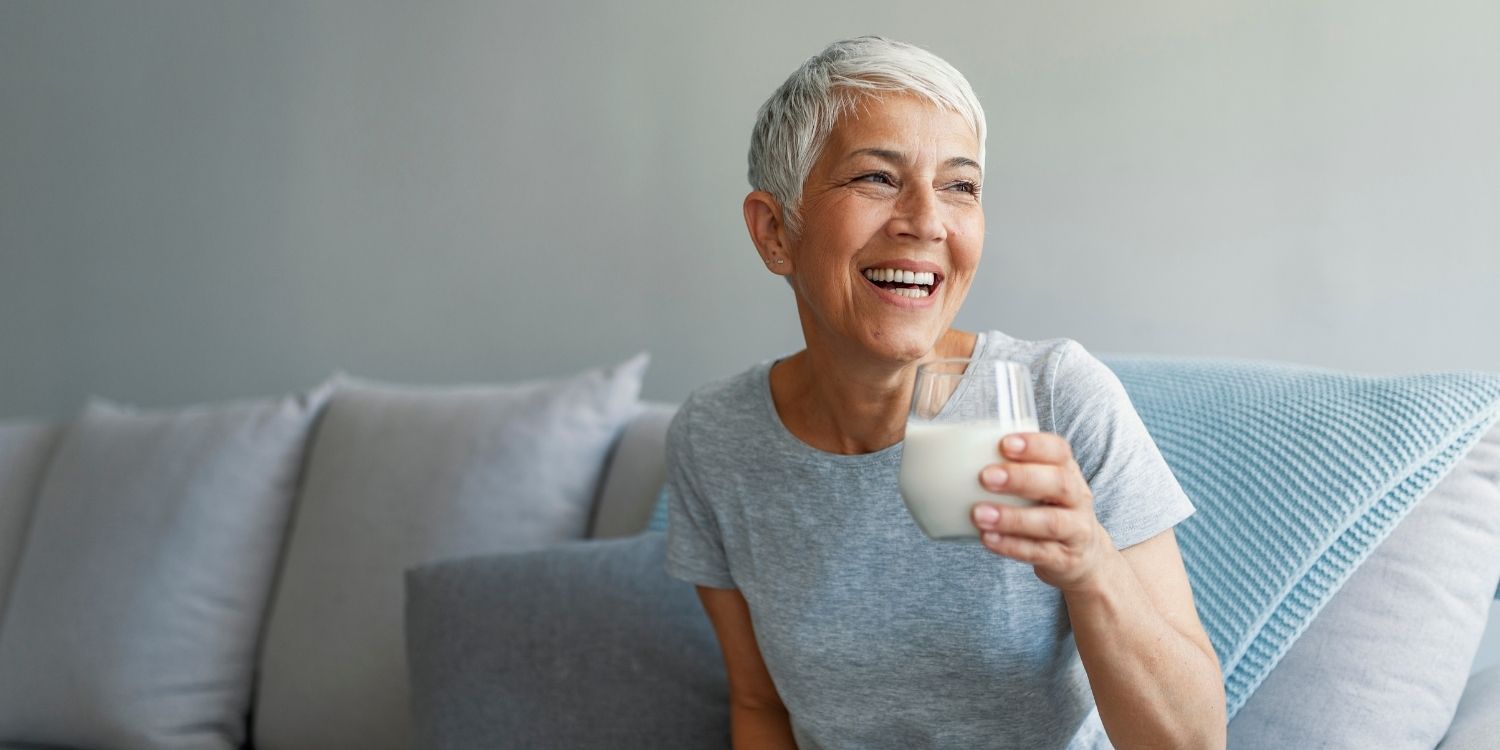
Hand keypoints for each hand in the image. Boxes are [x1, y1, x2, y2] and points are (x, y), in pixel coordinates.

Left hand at [970, 432, 1113, 591]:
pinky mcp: (1065, 559)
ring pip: (1050, 522)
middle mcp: (1077, 498)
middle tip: (985, 477)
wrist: (1084, 556)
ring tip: (979, 514)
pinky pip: (1040, 553)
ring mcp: (1075, 530)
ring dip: (1012, 518)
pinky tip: (988, 539)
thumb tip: (949, 455)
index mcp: (1068, 471)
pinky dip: (1012, 546)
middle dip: (1021, 478)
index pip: (1059, 451)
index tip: (1004, 444)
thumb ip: (1009, 469)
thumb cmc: (1048, 509)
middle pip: (1058, 483)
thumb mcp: (1041, 484)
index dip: (1035, 445)